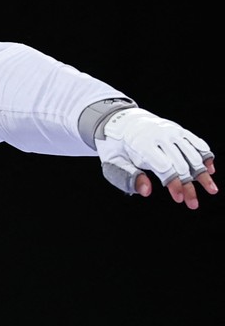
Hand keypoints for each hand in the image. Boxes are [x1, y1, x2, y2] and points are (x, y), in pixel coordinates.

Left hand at [96, 108, 216, 208]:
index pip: (164, 167)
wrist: (122, 121)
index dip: (173, 184)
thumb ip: (128, 177)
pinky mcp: (178, 130)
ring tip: (211, 190)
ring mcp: (171, 131)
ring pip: (192, 154)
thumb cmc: (117, 146)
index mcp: (142, 143)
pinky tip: (209, 169)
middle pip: (181, 164)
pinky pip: (196, 142)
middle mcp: (160, 135)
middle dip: (188, 186)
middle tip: (193, 204)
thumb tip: (146, 191)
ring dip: (202, 174)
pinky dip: (204, 155)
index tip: (179, 199)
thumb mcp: (114, 162)